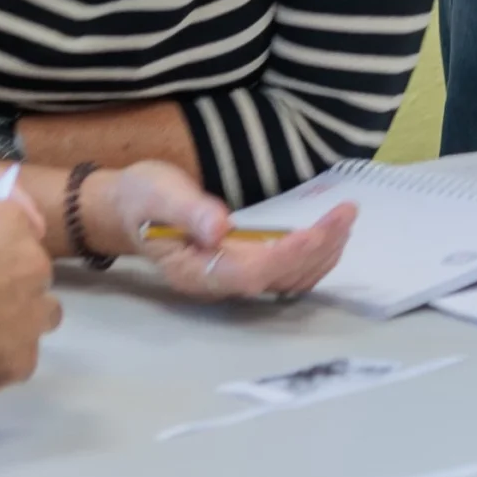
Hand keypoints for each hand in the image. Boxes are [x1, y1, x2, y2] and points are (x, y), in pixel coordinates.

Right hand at [93, 161, 357, 300]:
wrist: (130, 206)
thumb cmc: (143, 198)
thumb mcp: (158, 194)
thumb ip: (189, 211)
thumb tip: (221, 227)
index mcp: (194, 271)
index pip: (250, 274)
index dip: (287, 256)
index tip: (317, 229)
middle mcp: (218, 282)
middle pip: (277, 279)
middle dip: (317, 248)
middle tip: (347, 212)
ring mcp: (233, 276)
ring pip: (287, 280)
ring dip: (322, 253)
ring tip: (345, 219)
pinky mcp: (246, 265)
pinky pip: (287, 272)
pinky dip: (314, 255)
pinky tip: (329, 232)